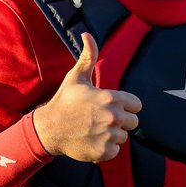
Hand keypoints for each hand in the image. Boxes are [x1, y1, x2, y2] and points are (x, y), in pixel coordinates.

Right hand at [32, 33, 141, 161]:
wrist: (49, 129)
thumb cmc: (64, 101)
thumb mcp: (76, 77)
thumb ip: (88, 56)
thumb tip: (87, 34)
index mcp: (111, 98)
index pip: (136, 105)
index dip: (126, 106)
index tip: (113, 107)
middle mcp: (113, 117)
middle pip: (133, 122)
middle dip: (121, 121)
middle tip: (103, 119)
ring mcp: (109, 136)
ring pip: (124, 137)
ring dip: (113, 135)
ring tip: (96, 129)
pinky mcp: (104, 152)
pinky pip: (116, 151)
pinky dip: (107, 148)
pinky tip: (93, 140)